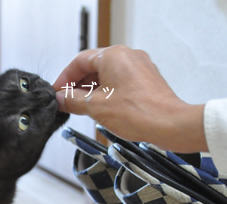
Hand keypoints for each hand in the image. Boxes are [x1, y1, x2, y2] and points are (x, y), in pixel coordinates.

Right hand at [52, 45, 206, 152]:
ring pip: (106, 75)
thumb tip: (59, 99)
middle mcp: (127, 56)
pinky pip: (119, 81)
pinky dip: (106, 92)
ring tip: (82, 108)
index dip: (64, 78)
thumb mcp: (95, 107)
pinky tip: (101, 108)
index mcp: (113, 56)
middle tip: (66, 102)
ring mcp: (139, 67)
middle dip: (77, 85)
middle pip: (93, 67)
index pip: (79, 61)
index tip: (57, 92)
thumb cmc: (139, 113)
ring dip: (91, 90)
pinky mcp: (146, 80)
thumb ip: (72, 100)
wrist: (169, 124)